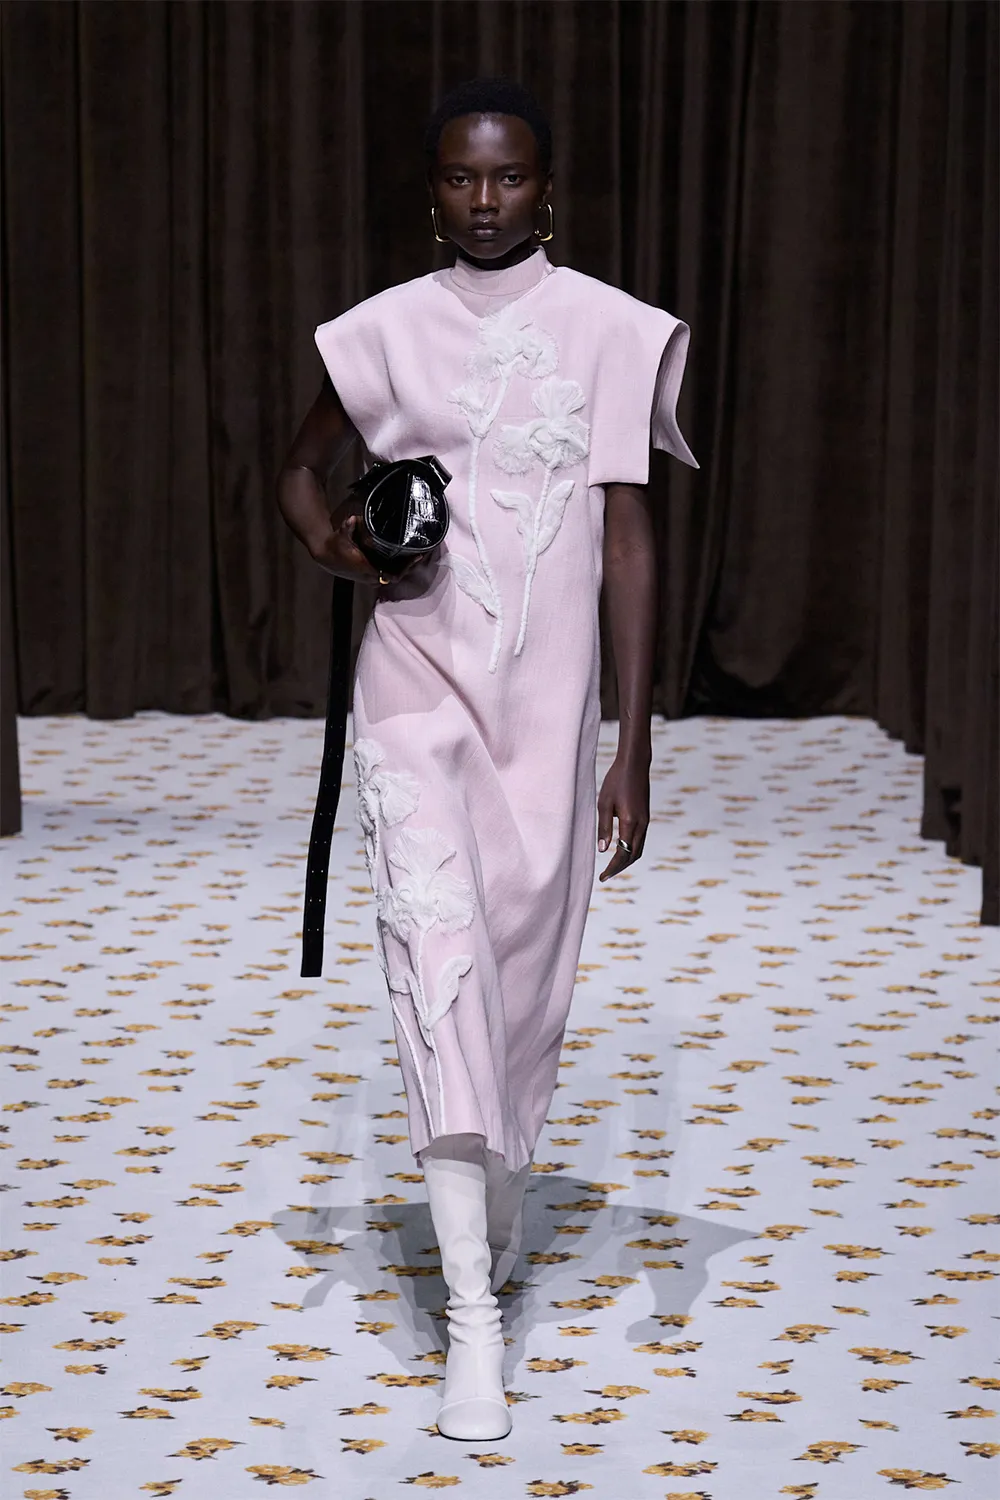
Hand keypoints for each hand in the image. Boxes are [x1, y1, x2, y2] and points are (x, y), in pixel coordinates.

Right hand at [309, 497, 423, 585]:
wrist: (326, 555)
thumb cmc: (335, 545)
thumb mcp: (341, 535)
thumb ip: (348, 527)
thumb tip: (353, 519)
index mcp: (367, 568)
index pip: (391, 575)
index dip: (405, 569)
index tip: (416, 558)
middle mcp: (370, 576)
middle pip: (395, 577)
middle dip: (407, 567)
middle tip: (419, 555)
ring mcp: (369, 578)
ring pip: (391, 577)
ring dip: (403, 568)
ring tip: (414, 556)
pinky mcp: (368, 575)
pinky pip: (386, 574)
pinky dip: (395, 568)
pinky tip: (403, 558)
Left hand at [597, 752, 649, 881]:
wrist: (635, 764)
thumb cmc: (616, 781)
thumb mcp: (604, 803)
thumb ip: (604, 827)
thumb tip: (603, 851)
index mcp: (630, 822)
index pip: (623, 854)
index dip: (612, 868)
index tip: (602, 877)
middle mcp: (641, 824)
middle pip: (633, 856)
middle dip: (620, 868)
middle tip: (605, 876)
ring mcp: (645, 821)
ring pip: (638, 849)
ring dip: (626, 860)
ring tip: (612, 867)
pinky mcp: (645, 816)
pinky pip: (640, 840)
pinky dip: (631, 850)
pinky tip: (620, 850)